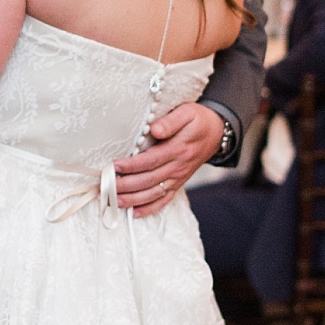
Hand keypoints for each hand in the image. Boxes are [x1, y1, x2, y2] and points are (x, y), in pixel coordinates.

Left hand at [114, 102, 224, 216]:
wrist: (216, 133)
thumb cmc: (198, 120)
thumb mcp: (187, 112)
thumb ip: (171, 122)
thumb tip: (154, 130)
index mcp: (179, 148)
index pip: (151, 160)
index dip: (132, 165)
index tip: (114, 166)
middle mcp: (178, 166)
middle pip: (149, 180)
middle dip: (127, 185)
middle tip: (107, 186)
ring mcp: (179, 177)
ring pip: (154, 193)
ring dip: (134, 200)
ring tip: (115, 201)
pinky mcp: (179, 183)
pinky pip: (164, 200)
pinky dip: (150, 208)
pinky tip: (135, 212)